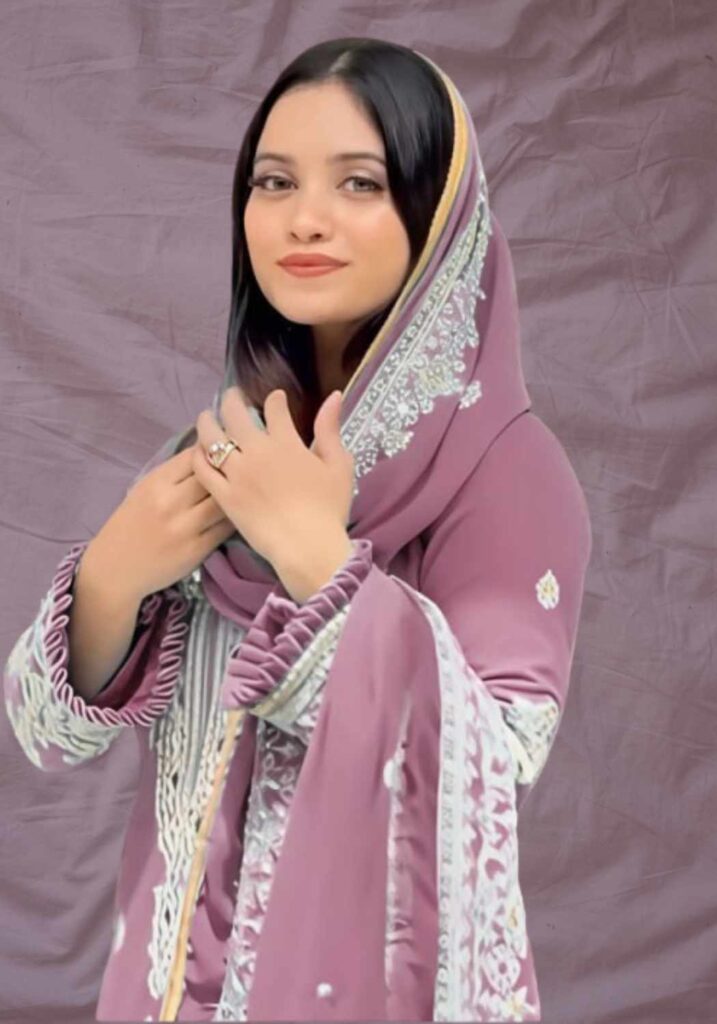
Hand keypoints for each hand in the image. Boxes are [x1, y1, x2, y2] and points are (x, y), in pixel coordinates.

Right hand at [92, 446, 236, 600]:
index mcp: (156, 483)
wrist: (115, 568)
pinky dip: (235, 519)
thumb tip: (207, 452)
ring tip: (243, 494)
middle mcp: (170, 502)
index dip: (212, 452)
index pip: (194, 456)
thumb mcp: (145, 490)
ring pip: (224, 502)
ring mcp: (185, 527)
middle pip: (213, 476)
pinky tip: (238, 515)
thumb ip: (174, 474)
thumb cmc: (132, 525)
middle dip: (228, 472)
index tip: (223, 453)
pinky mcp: (197, 550)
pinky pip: (225, 528)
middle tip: (241, 472)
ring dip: (237, 496)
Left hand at [191, 386, 354, 569]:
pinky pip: (203, 469)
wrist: (307, 547)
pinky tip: (199, 451)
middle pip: (235, 414)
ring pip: (212, 438)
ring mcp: (237, 473)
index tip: (275, 399)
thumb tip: (333, 395)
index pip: (274, 408)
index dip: (274, 399)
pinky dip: (198, 455)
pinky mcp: (223, 495)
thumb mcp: (339, 465)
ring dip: (207, 422)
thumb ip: (330, 430)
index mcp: (286, 442)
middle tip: (232, 397)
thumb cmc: (329, 509)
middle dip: (232, 399)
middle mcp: (257, 451)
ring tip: (206, 418)